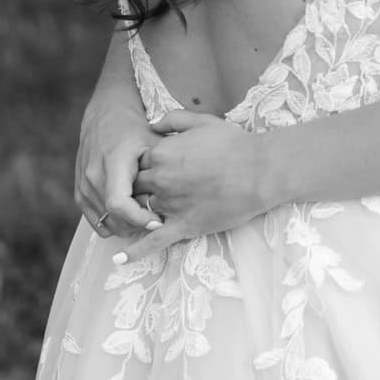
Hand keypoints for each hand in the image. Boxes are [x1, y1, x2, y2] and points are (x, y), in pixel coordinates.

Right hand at [75, 95, 163, 238]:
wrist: (106, 114)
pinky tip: (129, 215)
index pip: (119, 204)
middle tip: (157, 220)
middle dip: (138, 226)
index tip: (158, 220)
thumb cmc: (134, 127)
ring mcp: (83, 185)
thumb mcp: (155, 142)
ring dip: (126, 226)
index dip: (139, 218)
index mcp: (113, 162)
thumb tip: (179, 196)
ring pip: (105, 223)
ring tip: (145, 216)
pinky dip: (113, 223)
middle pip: (113, 218)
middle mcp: (93, 175)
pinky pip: (95, 220)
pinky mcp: (79, 191)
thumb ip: (164, 167)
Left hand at [117, 109, 274, 261]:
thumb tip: (150, 124)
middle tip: (153, 190)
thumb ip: (172, 120)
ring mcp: (169, 205)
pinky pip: (153, 241)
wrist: (260, 171)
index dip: (144, 167)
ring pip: (142, 211)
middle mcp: (160, 180)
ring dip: (140, 213)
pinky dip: (134, 251)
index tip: (155, 169)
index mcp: (161, 154)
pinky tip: (119, 259)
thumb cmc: (235, 144)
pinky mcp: (182, 226)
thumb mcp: (202, 121)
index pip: (136, 163)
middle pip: (135, 187)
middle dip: (140, 189)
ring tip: (136, 217)